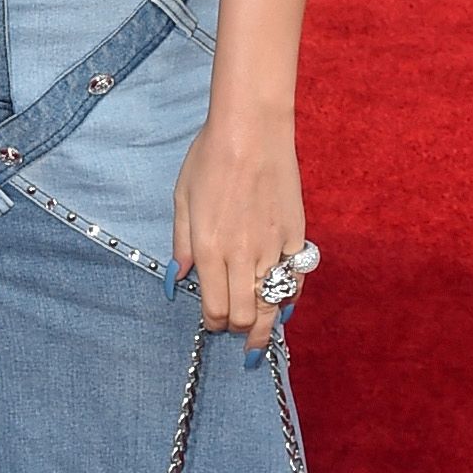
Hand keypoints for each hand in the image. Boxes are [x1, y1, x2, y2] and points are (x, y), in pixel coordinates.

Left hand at [172, 113, 305, 353]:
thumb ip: (181, 243)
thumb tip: (176, 278)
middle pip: (245, 315)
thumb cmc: (210, 158)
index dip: (213, 322)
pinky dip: (288, 295)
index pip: (215, 308)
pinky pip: (295, 279)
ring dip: (265, 325)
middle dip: (238, 329)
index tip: (213, 321)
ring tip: (261, 341)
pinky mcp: (296, 235)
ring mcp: (272, 247)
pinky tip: (283, 303)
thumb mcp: (182, 199)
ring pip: (272, 304)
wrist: (252, 130)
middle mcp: (241, 255)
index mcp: (209, 249)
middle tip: (236, 331)